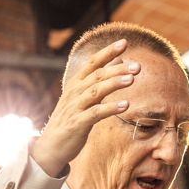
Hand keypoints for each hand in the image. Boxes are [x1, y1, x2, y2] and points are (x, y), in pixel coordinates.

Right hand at [29, 39, 136, 176]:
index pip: (92, 63)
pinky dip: (110, 108)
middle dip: (117, 69)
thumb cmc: (70, 119)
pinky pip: (96, 113)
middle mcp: (74, 92)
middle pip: (97, 75)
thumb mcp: (83, 97)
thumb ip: (99, 79)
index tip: (124, 42)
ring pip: (96, 91)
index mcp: (76, 83)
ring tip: (132, 79)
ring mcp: (75, 107)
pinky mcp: (77, 124)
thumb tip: (118, 60)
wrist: (50, 147)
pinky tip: (126, 105)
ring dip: (114, 83)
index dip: (108, 52)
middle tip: (138, 66)